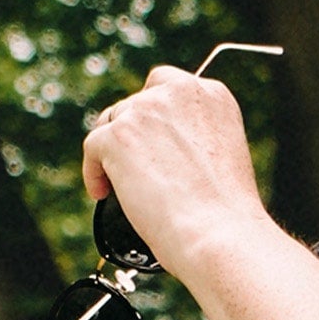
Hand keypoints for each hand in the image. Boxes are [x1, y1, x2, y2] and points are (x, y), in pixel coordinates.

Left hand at [81, 65, 264, 280]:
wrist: (218, 233)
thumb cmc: (226, 212)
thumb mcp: (224, 155)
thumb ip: (195, 137)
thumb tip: (160, 147)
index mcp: (212, 94)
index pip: (167, 86)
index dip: (155, 115)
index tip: (152, 140)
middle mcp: (179, 92)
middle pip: (136, 103)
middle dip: (132, 133)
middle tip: (134, 167)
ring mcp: (145, 110)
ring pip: (111, 123)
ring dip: (112, 152)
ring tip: (118, 186)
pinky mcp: (118, 135)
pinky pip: (93, 147)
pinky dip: (94, 172)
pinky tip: (102, 194)